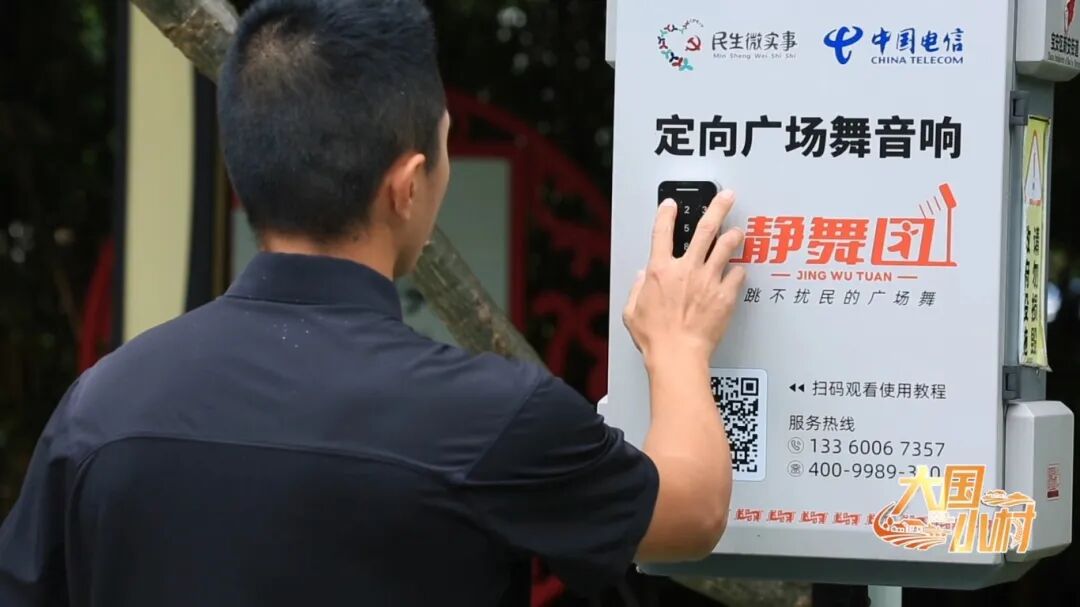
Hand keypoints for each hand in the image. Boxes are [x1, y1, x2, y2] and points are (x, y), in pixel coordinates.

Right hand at [622, 190, 745, 363]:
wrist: (677, 355)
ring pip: (727, 246)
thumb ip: (637, 290)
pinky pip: (738, 275)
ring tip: (738, 231)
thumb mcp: (632, 312)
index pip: (661, 232)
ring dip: (735, 236)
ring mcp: (708, 280)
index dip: (666, 214)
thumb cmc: (655, 338)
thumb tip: (642, 277)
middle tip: (726, 197)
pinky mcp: (725, 296)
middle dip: (718, 208)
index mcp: (660, 271)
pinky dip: (739, 272)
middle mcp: (686, 270)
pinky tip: (738, 272)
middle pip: (705, 228)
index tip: (671, 204)